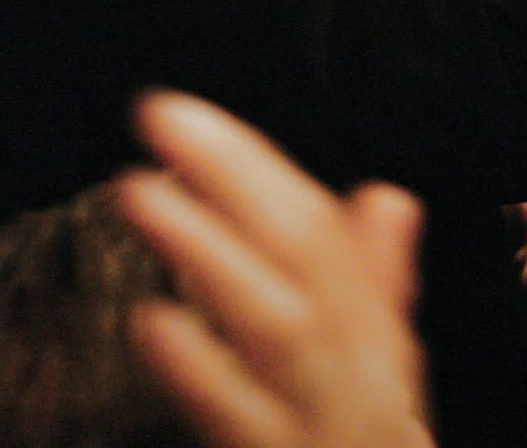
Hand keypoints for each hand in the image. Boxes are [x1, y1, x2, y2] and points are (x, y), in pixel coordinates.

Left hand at [115, 91, 431, 447]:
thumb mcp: (388, 385)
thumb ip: (378, 291)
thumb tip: (386, 196)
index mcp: (374, 350)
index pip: (318, 234)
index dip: (251, 164)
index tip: (175, 111)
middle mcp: (358, 381)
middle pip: (305, 262)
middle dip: (234, 181)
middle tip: (154, 117)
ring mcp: (329, 429)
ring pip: (278, 329)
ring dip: (211, 253)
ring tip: (138, 191)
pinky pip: (247, 423)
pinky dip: (204, 374)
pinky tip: (152, 325)